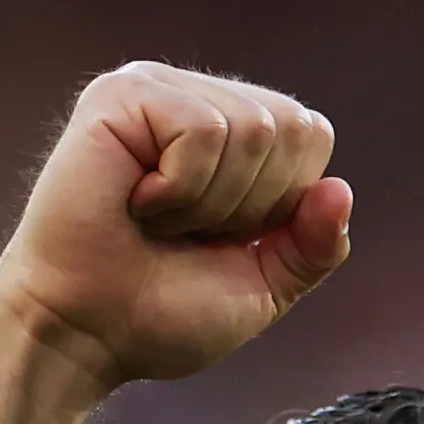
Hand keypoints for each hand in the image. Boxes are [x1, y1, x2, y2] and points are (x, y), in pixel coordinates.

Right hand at [0, 62, 351, 398]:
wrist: (83, 333)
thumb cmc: (157, 312)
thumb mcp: (263, 286)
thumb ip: (313, 245)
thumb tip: (340, 189)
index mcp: (233, 133)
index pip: (313, 136)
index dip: (283, 205)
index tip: (222, 238)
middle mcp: (197, 98)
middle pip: (294, 128)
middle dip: (253, 205)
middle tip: (185, 230)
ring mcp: (157, 90)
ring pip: (254, 128)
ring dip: (211, 202)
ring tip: (155, 218)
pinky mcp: (121, 94)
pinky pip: (203, 131)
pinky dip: (179, 190)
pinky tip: (135, 201)